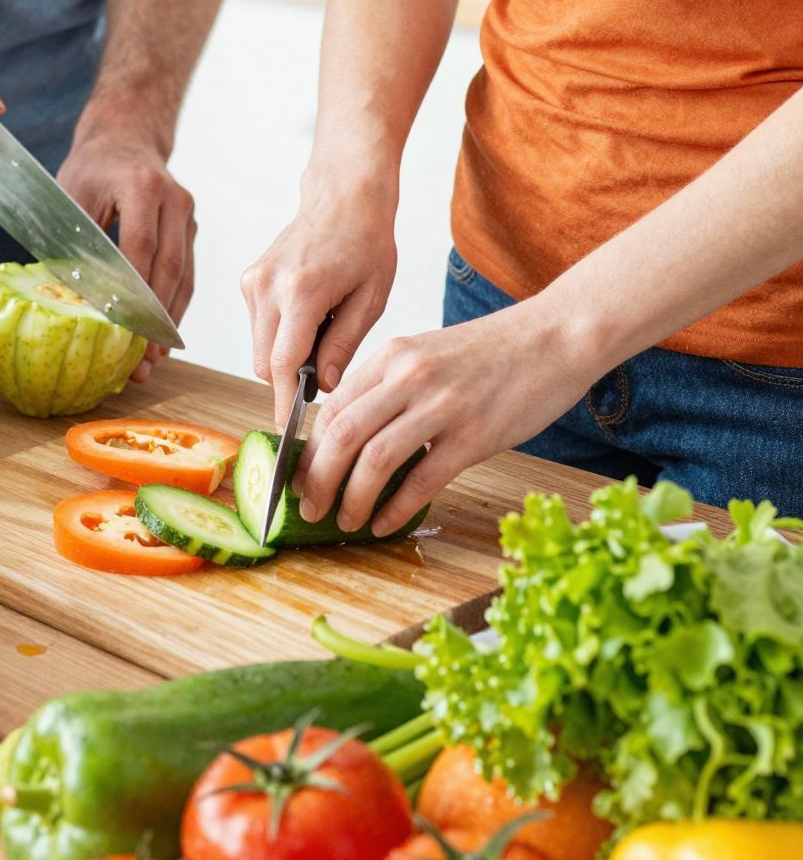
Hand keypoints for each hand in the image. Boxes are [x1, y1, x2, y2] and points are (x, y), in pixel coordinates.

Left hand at [57, 127, 195, 383]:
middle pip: (168, 269)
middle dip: (153, 320)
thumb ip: (75, 241)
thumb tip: (68, 297)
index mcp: (142, 185)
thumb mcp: (72, 195)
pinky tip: (160, 339)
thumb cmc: (93, 167)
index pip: (141, 247)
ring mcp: (188, 217)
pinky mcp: (191, 232)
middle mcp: (174, 201)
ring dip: (166, 322)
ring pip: (183, 278)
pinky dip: (173, 309)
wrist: (127, 136)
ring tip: (151, 361)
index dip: (133, 292)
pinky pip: (186, 276)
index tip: (122, 330)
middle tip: (141, 361)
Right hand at [241, 173, 399, 426]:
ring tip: (324, 330)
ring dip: (284, 356)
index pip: (281, 364)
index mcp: (302, 291)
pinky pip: (258, 326)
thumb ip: (343, 345)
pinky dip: (279, 334)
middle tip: (326, 373)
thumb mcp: (371, 299)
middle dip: (289, 379)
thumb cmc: (368, 243)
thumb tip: (322, 386)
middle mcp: (268, 286)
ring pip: (258, 347)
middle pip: (263, 362)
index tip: (288, 430)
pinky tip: (310, 314)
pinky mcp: (249, 279)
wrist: (344, 196)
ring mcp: (253, 281)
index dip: (283, 402)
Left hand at [295, 299, 595, 537]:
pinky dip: (395, 508)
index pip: (330, 408)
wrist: (558, 336)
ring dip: (351, 500)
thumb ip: (392, 388)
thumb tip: (355, 436)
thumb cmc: (497, 351)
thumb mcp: (430, 355)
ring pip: (373, 461)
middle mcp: (409, 377)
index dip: (308, 450)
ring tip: (345, 521)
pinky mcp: (474, 435)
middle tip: (309, 508)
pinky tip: (385, 523)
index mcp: (393, 356)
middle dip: (317, 480)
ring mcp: (442, 406)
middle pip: (340, 436)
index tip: (301, 478)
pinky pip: (421, 480)